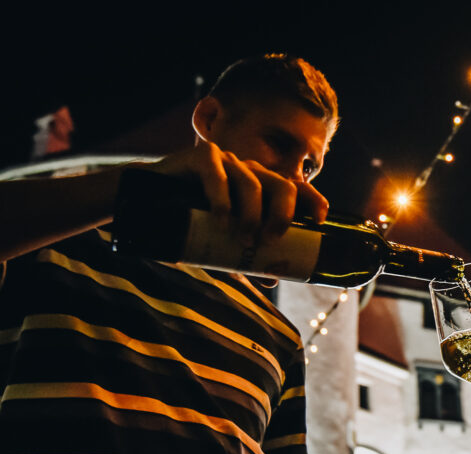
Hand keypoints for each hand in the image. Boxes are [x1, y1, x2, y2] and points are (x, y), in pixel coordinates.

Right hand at [147, 142, 328, 247]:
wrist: (150, 200)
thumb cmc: (196, 220)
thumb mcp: (225, 240)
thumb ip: (247, 256)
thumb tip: (273, 279)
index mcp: (263, 187)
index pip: (297, 189)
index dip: (313, 201)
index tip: (320, 221)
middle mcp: (249, 171)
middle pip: (280, 185)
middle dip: (282, 214)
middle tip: (272, 239)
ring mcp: (227, 161)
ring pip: (251, 183)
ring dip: (251, 214)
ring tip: (243, 241)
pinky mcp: (201, 157)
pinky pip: (217, 175)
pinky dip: (222, 200)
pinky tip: (221, 221)